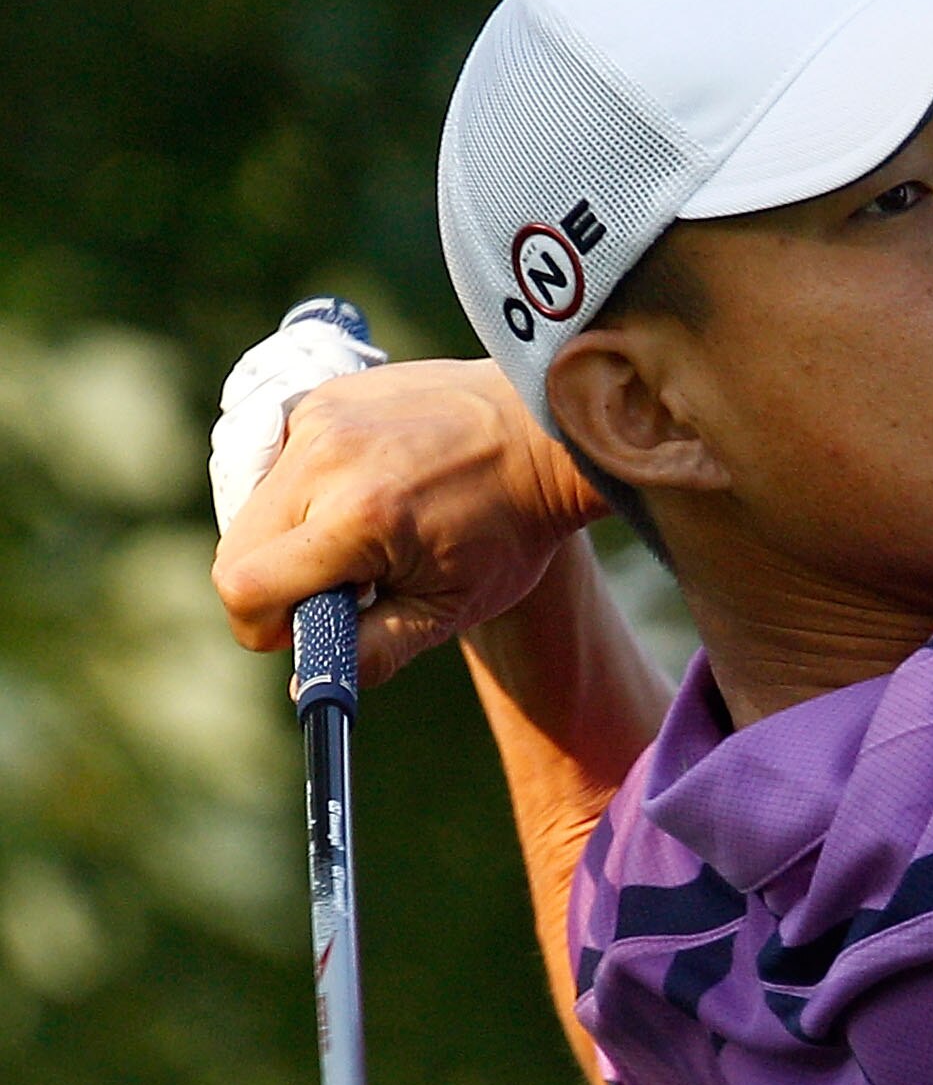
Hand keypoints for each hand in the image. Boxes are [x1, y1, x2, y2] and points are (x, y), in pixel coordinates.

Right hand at [211, 350, 604, 686]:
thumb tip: (307, 688)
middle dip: (273, 586)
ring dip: (287, 539)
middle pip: (238, 549)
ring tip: (357, 539)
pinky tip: (358, 496)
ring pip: (250, 505)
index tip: (304, 633)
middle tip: (338, 590)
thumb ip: (371, 652)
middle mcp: (326, 458)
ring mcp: (319, 418)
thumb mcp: (448, 609)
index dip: (264, 629)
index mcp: (358, 518)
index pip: (246, 588)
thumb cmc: (507, 531)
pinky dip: (301, 494)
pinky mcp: (321, 397)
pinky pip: (276, 463)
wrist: (542, 437)